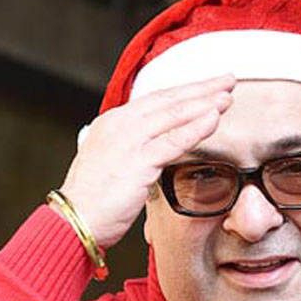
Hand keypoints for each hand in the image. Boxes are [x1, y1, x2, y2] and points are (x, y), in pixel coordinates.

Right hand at [58, 74, 235, 247]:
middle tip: (227, 80)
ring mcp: (128, 141)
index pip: (155, 100)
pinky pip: (173, 140)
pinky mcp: (138, 162)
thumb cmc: (92, 201)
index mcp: (112, 122)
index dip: (184, 92)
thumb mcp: (111, 165)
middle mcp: (120, 125)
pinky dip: (196, 128)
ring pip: (173, 115)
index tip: (207, 86)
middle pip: (167, 99)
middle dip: (200, 88)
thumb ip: (133, 151)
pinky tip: (215, 118)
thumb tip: (156, 151)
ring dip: (204, 103)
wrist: (73, 221)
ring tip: (227, 95)